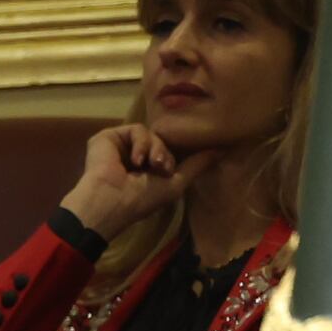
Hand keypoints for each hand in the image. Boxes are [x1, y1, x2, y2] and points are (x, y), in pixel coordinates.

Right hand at [58, 124, 214, 242]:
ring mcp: (121, 147)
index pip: (168, 152)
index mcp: (146, 170)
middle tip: (162, 168)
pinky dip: (141, 142)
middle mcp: (133, 157)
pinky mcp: (108, 137)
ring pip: (150, 135)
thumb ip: (197, 165)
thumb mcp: (176, 184)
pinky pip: (136, 129)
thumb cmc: (141, 199)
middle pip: (161, 141)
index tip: (175, 167)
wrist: (110, 201)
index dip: (176, 155)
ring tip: (150, 165)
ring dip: (155, 149)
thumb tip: (223, 149)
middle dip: (166, 154)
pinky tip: (136, 159)